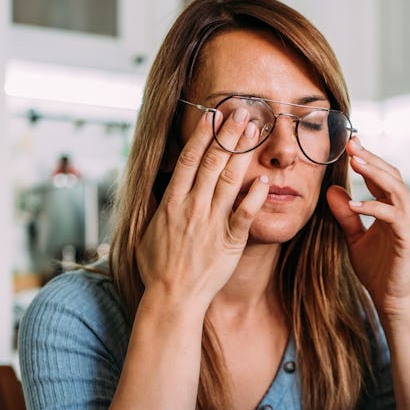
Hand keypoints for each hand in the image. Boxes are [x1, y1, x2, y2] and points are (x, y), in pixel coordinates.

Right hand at [136, 109, 269, 309]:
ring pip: (229, 180)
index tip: (212, 115)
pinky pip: (245, 214)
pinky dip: (254, 195)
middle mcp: (192, 207)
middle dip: (228, 134)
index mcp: (171, 202)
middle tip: (242, 111)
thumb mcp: (145, 232)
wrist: (172, 298)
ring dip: (242, 153)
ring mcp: (212, 223)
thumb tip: (156, 186)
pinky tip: (264, 179)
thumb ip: (154, 206)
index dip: (202, 135)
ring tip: (254, 131)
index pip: (188, 160)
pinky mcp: (229, 242)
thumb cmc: (157, 269)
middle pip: (212, 162)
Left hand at [326, 139, 409, 317]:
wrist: (390, 299)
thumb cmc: (377, 269)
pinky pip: (392, 216)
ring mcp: (408, 224)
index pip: (381, 176)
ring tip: (355, 163)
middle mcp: (404, 211)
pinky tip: (355, 203)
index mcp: (392, 208)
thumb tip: (331, 191)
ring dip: (376, 174)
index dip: (366, 159)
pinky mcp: (408, 239)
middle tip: (351, 145)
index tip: (348, 144)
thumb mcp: (354, 238)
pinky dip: (374, 207)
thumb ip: (345, 215)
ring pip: (397, 189)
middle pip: (391, 175)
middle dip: (371, 158)